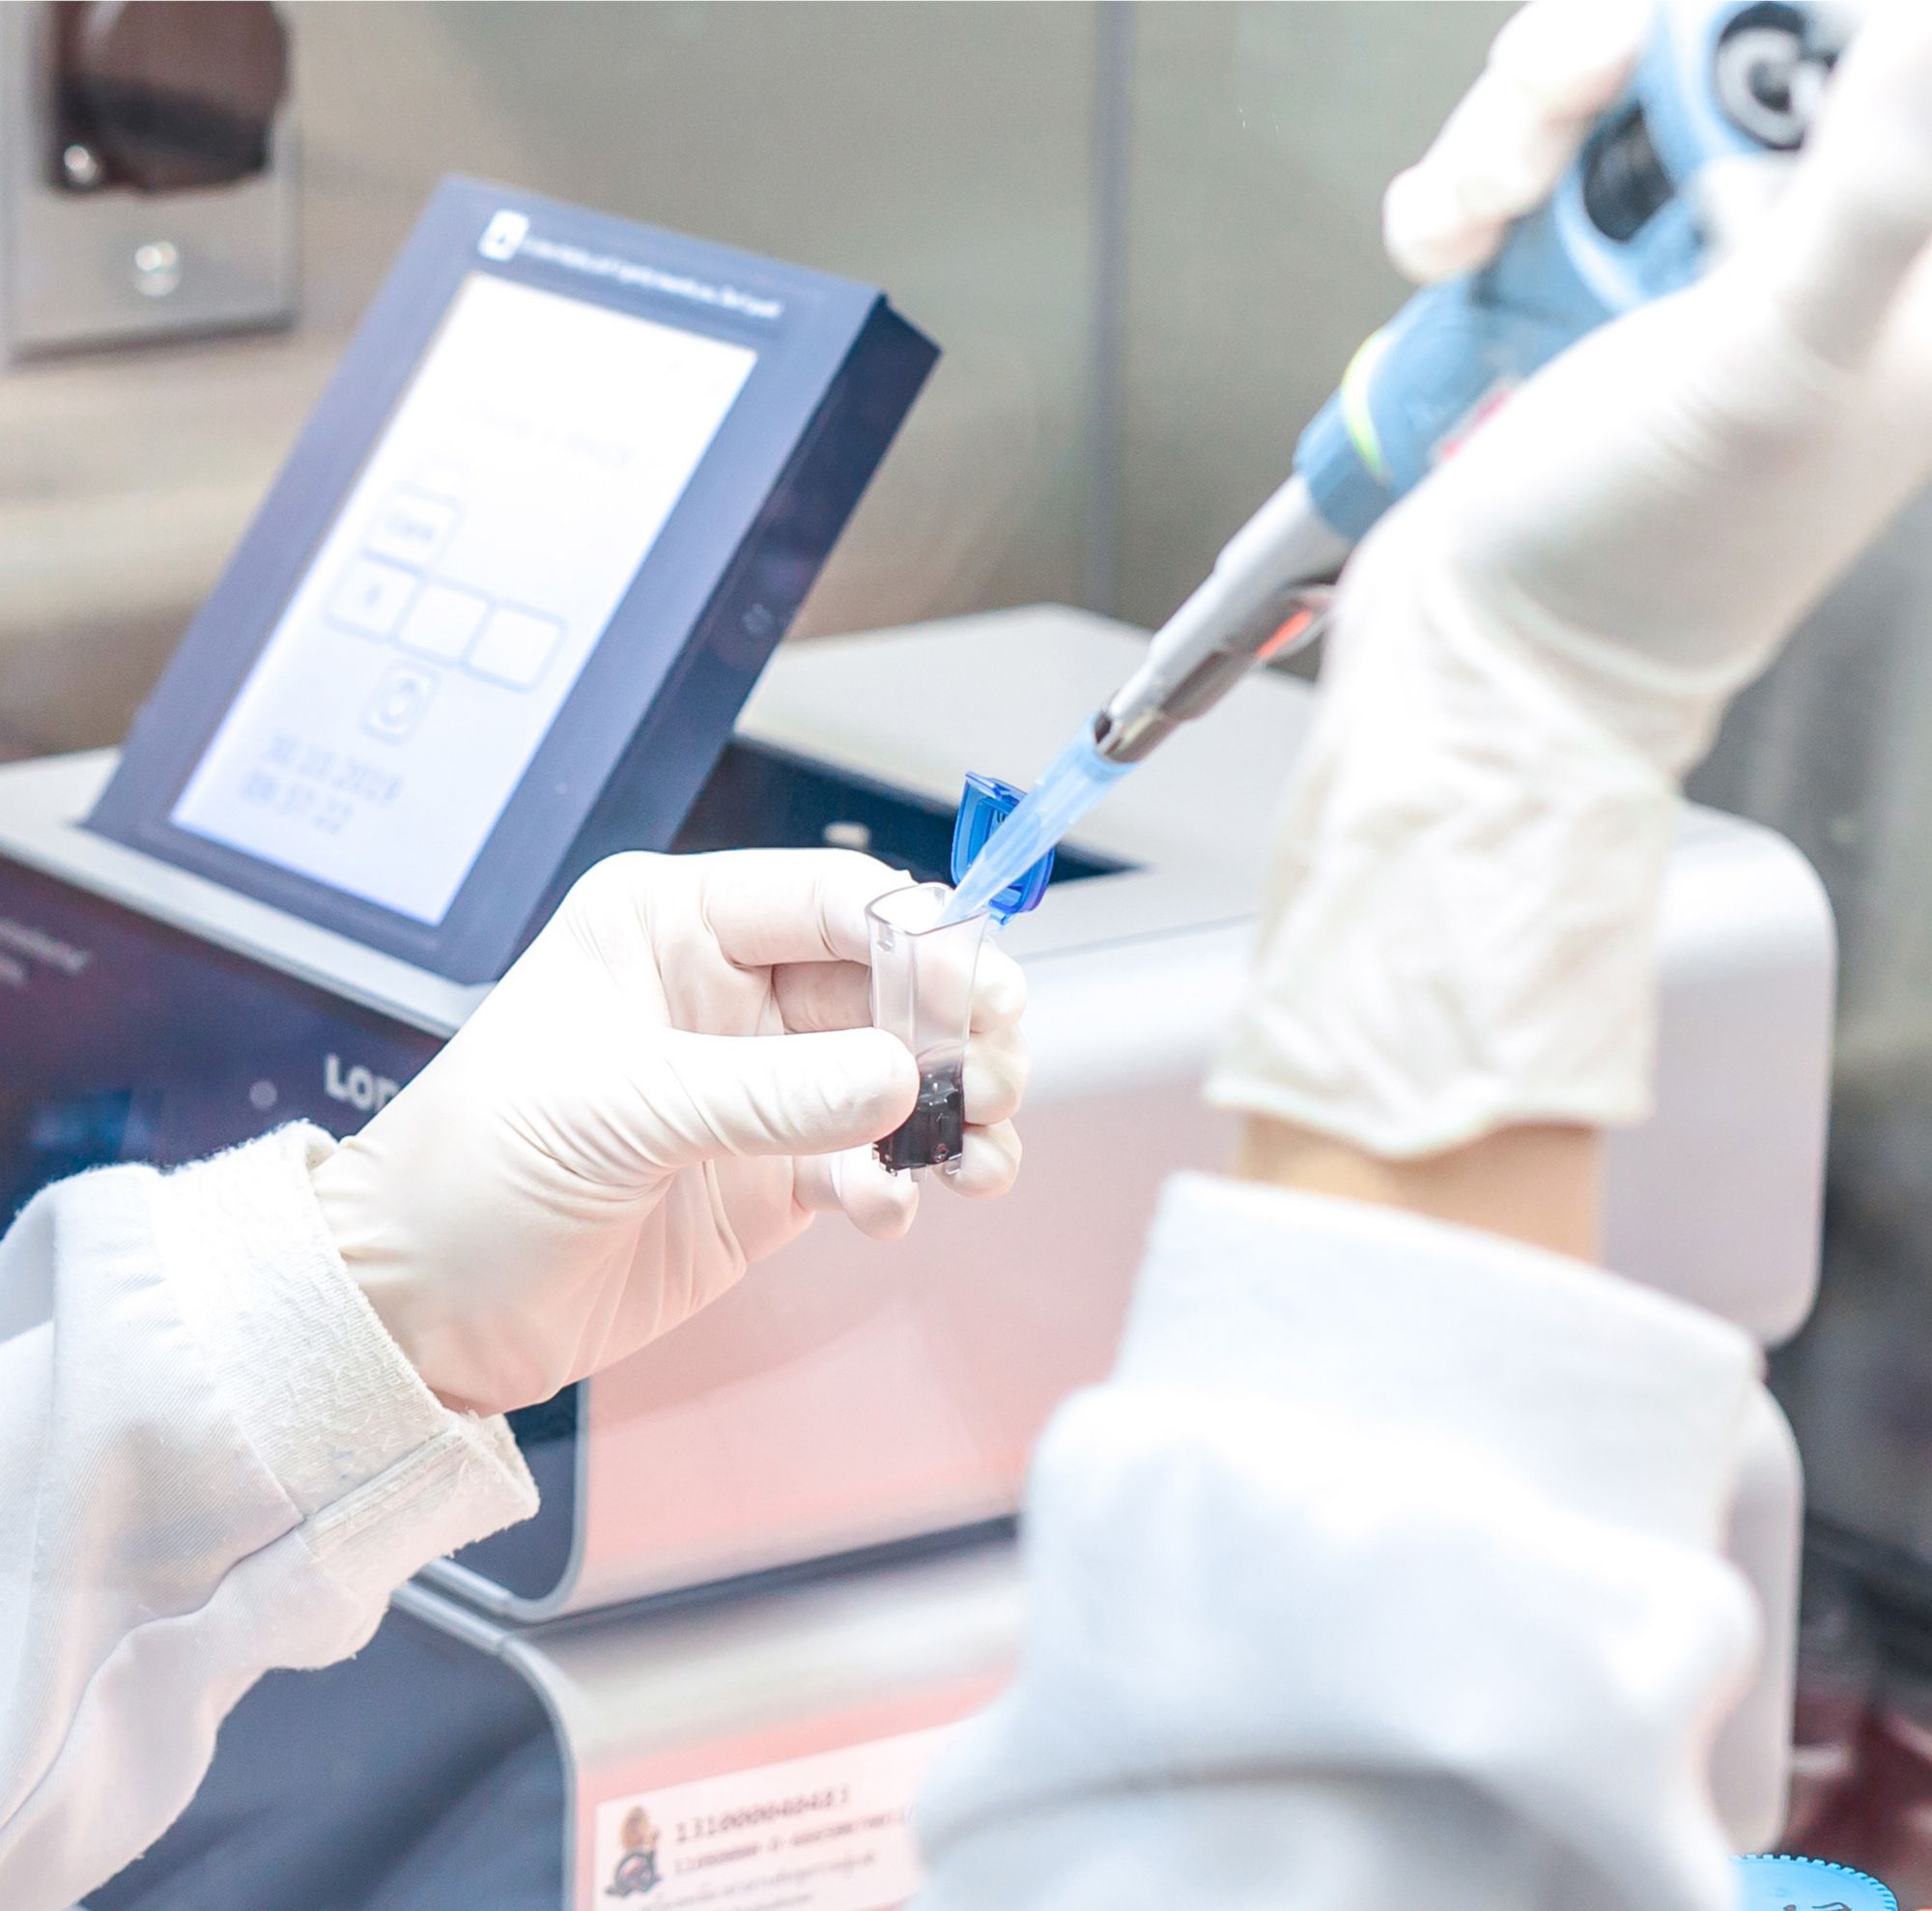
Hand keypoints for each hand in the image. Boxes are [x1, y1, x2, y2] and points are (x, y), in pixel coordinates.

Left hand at [312, 850, 1027, 1415]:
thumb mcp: (617, 1107)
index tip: (972, 991)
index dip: (913, 936)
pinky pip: (874, 1160)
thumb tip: (897, 1077)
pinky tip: (892, 1209)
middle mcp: (727, 993)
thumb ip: (766, 1091)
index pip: (824, 898)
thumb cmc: (474, 1170)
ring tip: (978, 1152)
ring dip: (952, 1107)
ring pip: (898, 1072)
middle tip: (996, 1071)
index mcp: (671, 924)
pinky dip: (905, 1182)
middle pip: (885, 983)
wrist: (425, 1311)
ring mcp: (759, 1086)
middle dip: (953, 1026)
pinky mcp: (777, 1175)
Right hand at [1212, 0, 1931, 1159]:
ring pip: (1597, 97)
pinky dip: (1461, 195)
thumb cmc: (1633, 563)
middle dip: (1604, 66)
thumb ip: (1872, 196)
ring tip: (1479, 218)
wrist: (1477, 664)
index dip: (1763, 28)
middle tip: (1559, 120)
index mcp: (1890, 270)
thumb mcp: (1772, 370)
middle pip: (1708, 52)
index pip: (1859, 60)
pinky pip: (1513, 175)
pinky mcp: (1555, 294)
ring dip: (1509, 132)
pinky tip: (1447, 254)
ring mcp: (1657, 271)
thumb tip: (1912, 33)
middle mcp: (1779, 252)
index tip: (1677, 57)